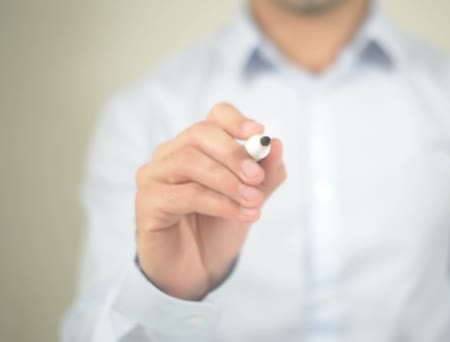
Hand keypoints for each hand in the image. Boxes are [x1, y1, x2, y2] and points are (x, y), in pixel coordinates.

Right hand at [135, 102, 285, 299]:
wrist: (198, 268)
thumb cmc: (220, 226)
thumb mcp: (252, 197)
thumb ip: (266, 174)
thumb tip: (277, 145)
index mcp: (198, 145)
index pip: (215, 116)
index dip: (237, 120)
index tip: (259, 133)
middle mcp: (172, 153)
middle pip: (201, 134)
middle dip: (234, 154)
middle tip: (257, 178)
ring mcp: (154, 175)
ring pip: (190, 161)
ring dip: (228, 181)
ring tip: (254, 202)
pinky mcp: (147, 201)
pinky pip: (186, 194)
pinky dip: (220, 203)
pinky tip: (242, 215)